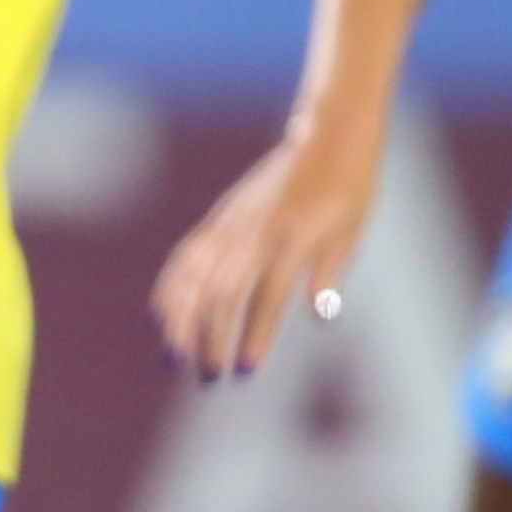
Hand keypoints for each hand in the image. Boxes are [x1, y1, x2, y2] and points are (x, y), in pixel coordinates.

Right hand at [151, 135, 376, 380]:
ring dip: (181, 319)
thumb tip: (321, 317)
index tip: (246, 371)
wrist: (327, 135)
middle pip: (222, 294)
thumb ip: (330, 274)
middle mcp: (255, 233)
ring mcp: (232, 225)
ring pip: (196, 277)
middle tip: (209, 376)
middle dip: (211, 338)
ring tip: (173, 356)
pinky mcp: (221, 219)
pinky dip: (171, 286)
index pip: (267, 298)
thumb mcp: (351, 232)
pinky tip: (160, 315)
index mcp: (293, 240)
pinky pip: (188, 256)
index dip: (254, 336)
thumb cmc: (348, 189)